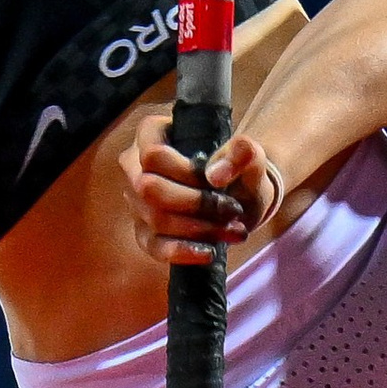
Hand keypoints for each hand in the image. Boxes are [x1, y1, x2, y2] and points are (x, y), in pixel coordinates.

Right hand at [122, 116, 284, 266]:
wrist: (239, 197)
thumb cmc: (238, 170)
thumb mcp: (251, 157)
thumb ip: (243, 154)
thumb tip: (216, 175)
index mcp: (152, 135)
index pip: (152, 155)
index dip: (184, 171)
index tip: (218, 182)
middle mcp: (135, 168)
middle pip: (149, 189)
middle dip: (194, 204)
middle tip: (231, 210)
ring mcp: (136, 202)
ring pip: (155, 219)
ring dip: (197, 228)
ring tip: (233, 230)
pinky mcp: (144, 232)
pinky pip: (154, 247)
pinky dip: (182, 251)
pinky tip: (207, 252)